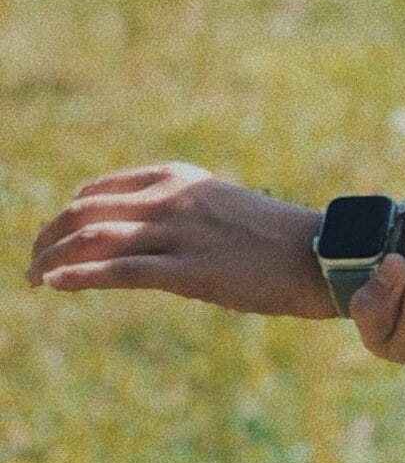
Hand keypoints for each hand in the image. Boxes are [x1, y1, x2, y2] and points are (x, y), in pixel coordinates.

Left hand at [28, 164, 332, 317]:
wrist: (316, 254)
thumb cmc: (269, 237)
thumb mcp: (216, 208)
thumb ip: (175, 212)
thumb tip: (134, 234)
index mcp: (179, 178)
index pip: (101, 190)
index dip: (67, 215)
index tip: (53, 239)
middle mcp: (173, 199)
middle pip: (88, 212)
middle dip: (50, 236)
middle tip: (31, 261)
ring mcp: (180, 234)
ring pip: (96, 240)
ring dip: (54, 257)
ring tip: (34, 277)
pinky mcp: (188, 271)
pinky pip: (120, 271)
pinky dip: (80, 276)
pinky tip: (56, 283)